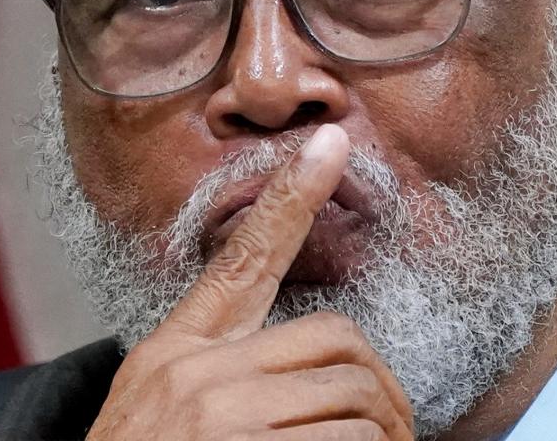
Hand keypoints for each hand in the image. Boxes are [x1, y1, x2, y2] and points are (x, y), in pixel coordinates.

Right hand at [87, 125, 413, 439]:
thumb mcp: (159, 406)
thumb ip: (221, 368)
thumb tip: (311, 363)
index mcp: (179, 350)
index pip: (245, 258)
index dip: (291, 197)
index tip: (330, 144)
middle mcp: (198, 372)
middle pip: (337, 339)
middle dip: (381, 387)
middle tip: (397, 425)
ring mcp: (220, 416)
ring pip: (354, 397)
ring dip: (383, 434)